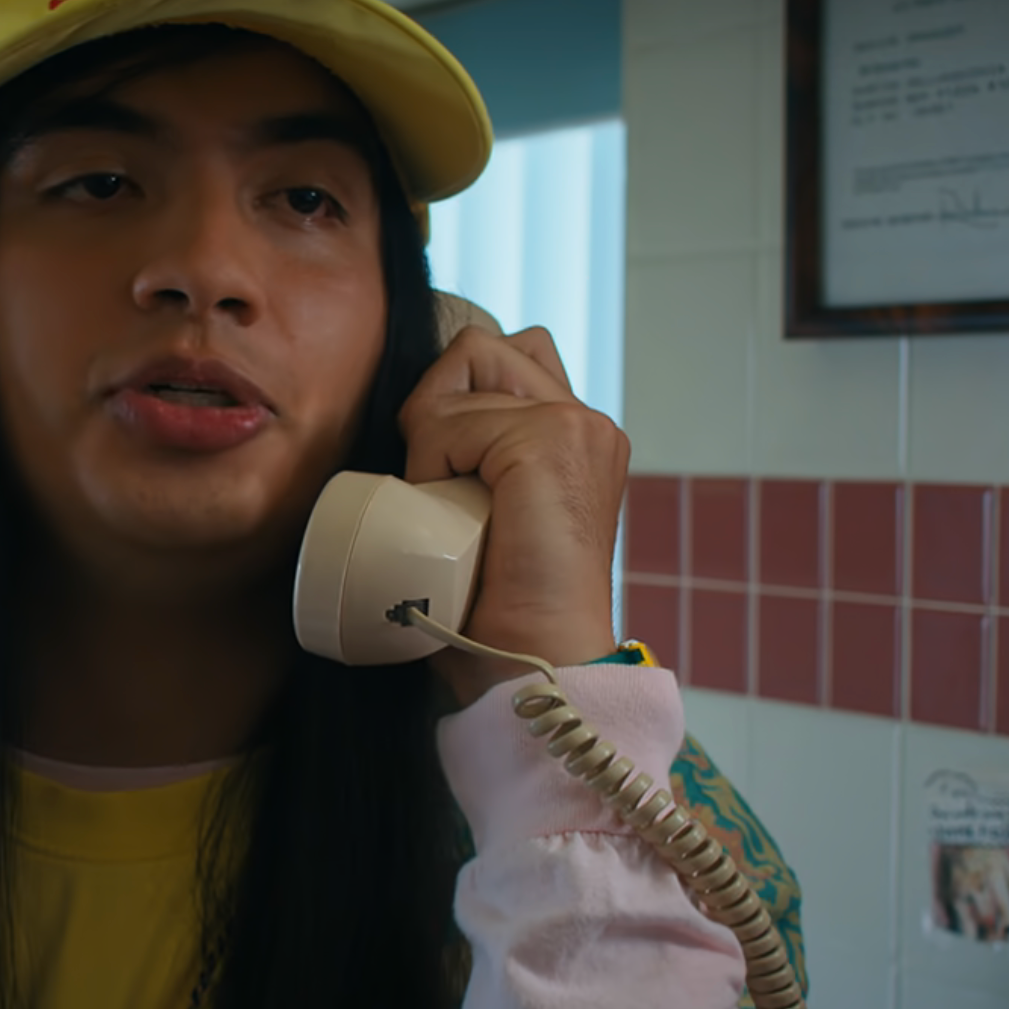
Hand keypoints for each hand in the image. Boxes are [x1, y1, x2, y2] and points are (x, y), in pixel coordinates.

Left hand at [398, 324, 631, 703]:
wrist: (535, 660)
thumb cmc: (496, 606)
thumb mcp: (488, 512)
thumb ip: (481, 460)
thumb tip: (420, 422)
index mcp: (581, 436)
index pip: (505, 355)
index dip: (454, 401)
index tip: (445, 475)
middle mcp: (588, 421)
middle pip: (480, 347)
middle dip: (439, 403)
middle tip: (440, 484)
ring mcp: (575, 423)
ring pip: (464, 368)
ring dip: (435, 434)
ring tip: (452, 505)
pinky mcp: (552, 437)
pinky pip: (450, 419)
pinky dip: (433, 463)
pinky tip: (457, 516)